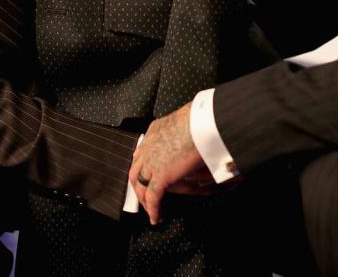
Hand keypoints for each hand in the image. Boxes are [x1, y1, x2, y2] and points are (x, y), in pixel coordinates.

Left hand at [129, 102, 208, 223]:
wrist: (202, 122)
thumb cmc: (201, 118)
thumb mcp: (188, 119)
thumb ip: (185, 127)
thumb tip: (196, 130)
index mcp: (154, 131)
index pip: (142, 151)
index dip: (142, 164)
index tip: (145, 173)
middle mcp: (148, 147)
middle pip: (136, 171)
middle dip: (139, 186)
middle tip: (145, 197)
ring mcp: (151, 163)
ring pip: (141, 186)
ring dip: (145, 201)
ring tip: (152, 212)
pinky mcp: (160, 177)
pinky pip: (153, 197)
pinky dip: (154, 210)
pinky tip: (157, 218)